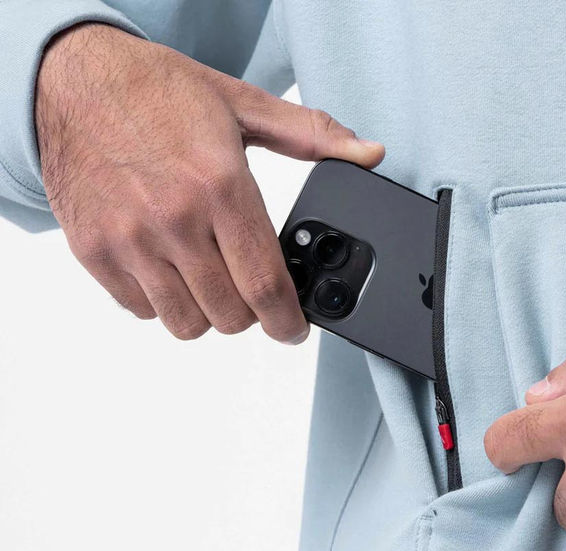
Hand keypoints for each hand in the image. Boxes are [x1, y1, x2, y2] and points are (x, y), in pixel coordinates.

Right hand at [35, 23, 384, 342]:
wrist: (67, 77)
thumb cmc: (155, 91)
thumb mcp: (240, 104)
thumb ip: (310, 136)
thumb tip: (369, 153)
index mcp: (220, 185)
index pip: (266, 286)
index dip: (288, 322)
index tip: (294, 329)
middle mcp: (174, 219)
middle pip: (231, 316)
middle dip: (251, 312)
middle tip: (250, 289)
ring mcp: (130, 239)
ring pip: (188, 323)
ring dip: (207, 312)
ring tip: (210, 279)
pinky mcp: (95, 251)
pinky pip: (142, 310)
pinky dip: (161, 302)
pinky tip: (169, 270)